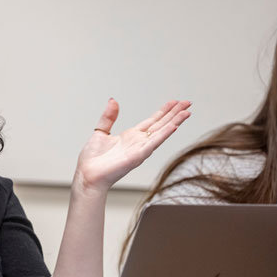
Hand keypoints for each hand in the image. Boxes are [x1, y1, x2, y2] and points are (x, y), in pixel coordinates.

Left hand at [72, 98, 190, 195]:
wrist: (88, 175)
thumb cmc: (93, 160)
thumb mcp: (100, 132)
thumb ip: (108, 117)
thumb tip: (113, 101)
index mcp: (131, 136)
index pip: (152, 121)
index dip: (164, 111)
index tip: (174, 102)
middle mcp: (138, 142)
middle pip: (161, 124)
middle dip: (174, 113)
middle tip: (188, 103)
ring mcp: (140, 149)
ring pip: (161, 132)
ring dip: (175, 121)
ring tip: (187, 112)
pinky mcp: (138, 156)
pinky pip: (153, 143)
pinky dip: (164, 134)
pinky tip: (174, 125)